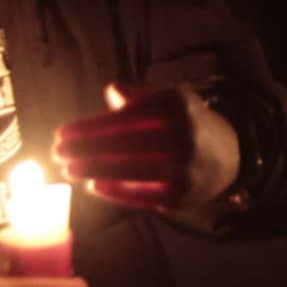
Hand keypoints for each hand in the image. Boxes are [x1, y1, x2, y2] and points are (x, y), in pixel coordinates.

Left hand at [53, 82, 241, 210]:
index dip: (89, 128)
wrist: (228, 156)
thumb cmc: (186, 123)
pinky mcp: (180, 195)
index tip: (62, 133)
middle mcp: (183, 135)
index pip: (123, 118)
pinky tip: (94, 185)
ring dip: (94, 170)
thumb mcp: (169, 100)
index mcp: (175, 105)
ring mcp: (183, 167)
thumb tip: (111, 91)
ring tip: (68, 169)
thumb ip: (139, 96)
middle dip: (85, 149)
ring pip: (129, 170)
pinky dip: (115, 190)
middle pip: (124, 144)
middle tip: (57, 152)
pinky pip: (140, 194)